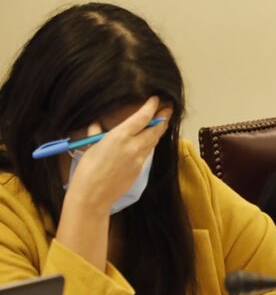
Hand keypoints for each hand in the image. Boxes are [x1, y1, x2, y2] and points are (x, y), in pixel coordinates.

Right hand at [62, 96, 170, 213]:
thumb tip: (97, 124)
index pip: (142, 117)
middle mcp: (134, 146)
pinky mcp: (140, 169)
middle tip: (169, 108)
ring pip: (154, 140)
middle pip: (155, 128)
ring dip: (159, 130)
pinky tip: (149, 140)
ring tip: (162, 121)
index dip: (152, 107)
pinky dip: (150, 143)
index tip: (156, 99)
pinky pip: (148, 152)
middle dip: (164, 117)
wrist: (93, 195)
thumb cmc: (87, 170)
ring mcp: (139, 159)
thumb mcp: (91, 146)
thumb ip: (97, 132)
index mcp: (120, 136)